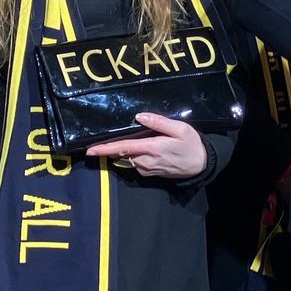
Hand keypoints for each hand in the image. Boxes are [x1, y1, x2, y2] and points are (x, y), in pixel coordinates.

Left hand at [86, 112, 209, 180]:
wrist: (201, 166)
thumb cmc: (192, 144)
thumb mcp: (180, 129)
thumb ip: (159, 122)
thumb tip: (139, 117)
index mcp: (152, 148)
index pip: (123, 148)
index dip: (105, 149)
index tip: (89, 150)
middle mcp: (145, 161)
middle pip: (121, 153)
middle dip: (110, 148)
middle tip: (100, 141)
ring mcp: (146, 169)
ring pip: (127, 158)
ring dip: (122, 150)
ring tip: (127, 140)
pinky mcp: (149, 173)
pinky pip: (135, 162)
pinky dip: (132, 155)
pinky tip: (140, 147)